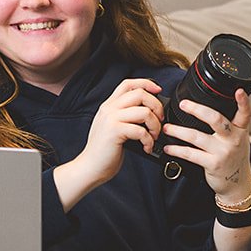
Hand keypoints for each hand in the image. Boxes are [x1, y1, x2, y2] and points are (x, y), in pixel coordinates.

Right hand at [53, 79, 162, 210]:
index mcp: (109, 106)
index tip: (158, 91)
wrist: (90, 167)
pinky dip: (149, 140)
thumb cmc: (104, 151)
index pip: (128, 83)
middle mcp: (109, 109)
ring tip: (153, 136)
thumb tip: (150, 112)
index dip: (146, 83)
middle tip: (159, 120)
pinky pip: (141, 130)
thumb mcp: (113, 127)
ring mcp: (111, 119)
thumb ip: (126, 115)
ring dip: (155, 125)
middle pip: (140, 94)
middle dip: (157, 106)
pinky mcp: (115, 131)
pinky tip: (146, 147)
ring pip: (144, 111)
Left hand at [161, 87, 250, 200]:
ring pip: (197, 137)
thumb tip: (207, 109)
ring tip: (167, 128)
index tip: (239, 90)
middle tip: (183, 104)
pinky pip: (191, 154)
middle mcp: (233, 139)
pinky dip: (177, 150)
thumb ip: (228, 125)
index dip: (243, 101)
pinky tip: (169, 147)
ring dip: (178, 131)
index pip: (245, 113)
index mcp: (240, 130)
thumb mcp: (237, 139)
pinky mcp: (213, 164)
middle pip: (216, 120)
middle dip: (197, 110)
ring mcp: (223, 152)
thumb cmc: (234, 158)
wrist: (237, 184)